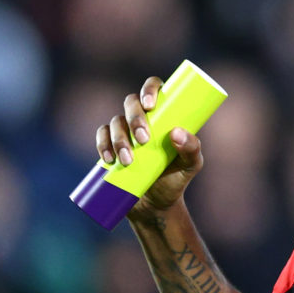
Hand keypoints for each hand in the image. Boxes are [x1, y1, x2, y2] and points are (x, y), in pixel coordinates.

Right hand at [95, 76, 203, 216]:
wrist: (157, 204)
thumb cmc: (177, 177)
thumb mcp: (191, 165)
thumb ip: (192, 149)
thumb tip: (176, 132)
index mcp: (164, 113)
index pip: (155, 88)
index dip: (150, 89)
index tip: (150, 104)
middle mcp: (142, 118)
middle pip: (130, 102)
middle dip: (134, 119)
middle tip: (143, 140)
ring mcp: (124, 131)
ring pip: (115, 121)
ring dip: (119, 138)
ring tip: (129, 161)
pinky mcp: (110, 146)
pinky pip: (101, 137)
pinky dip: (102, 145)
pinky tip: (109, 158)